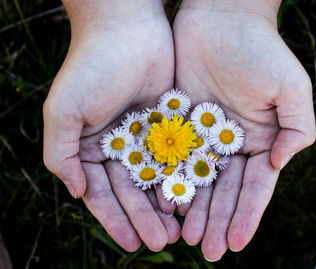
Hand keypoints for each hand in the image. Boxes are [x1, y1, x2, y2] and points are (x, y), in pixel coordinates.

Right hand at [43, 0, 179, 251]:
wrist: (127, 28)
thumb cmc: (91, 67)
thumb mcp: (63, 111)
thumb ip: (61, 154)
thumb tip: (76, 193)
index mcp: (90, 148)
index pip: (103, 193)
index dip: (116, 220)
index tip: (131, 243)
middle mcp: (117, 146)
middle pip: (132, 191)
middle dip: (144, 218)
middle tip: (161, 243)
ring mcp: (144, 136)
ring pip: (156, 178)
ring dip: (165, 204)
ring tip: (178, 231)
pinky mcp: (168, 125)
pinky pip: (176, 157)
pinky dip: (180, 178)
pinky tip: (189, 198)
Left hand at [172, 0, 315, 259]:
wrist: (221, 20)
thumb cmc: (259, 50)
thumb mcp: (290, 88)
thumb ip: (296, 129)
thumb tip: (281, 164)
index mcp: (260, 140)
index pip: (254, 187)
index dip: (246, 216)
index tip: (235, 244)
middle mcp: (232, 143)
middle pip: (224, 190)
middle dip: (216, 221)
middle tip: (206, 251)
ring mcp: (205, 136)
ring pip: (198, 180)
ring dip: (193, 209)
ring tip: (184, 236)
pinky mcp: (181, 124)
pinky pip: (175, 158)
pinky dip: (171, 180)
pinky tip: (165, 203)